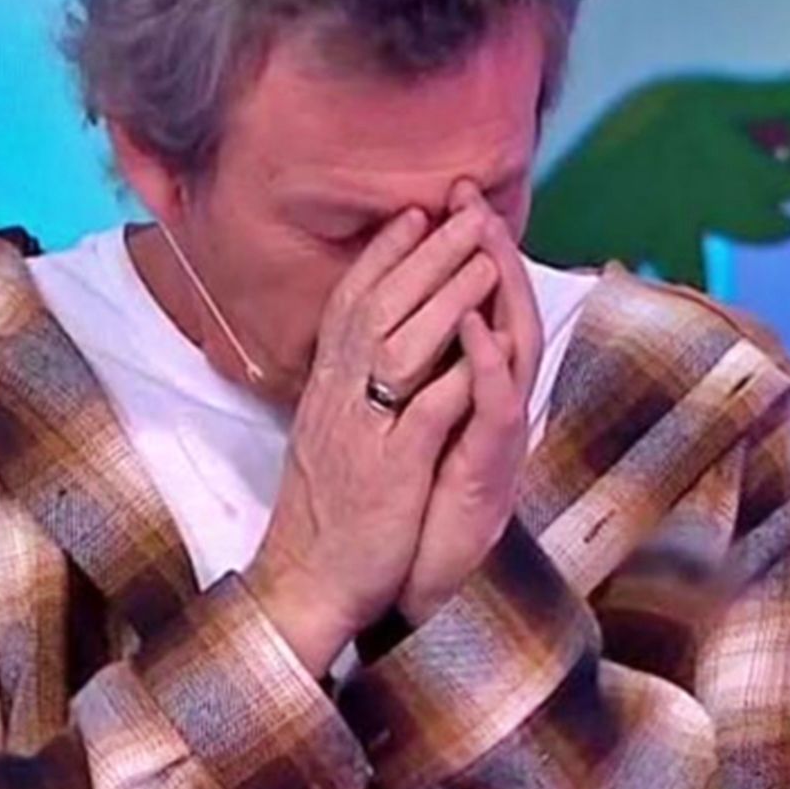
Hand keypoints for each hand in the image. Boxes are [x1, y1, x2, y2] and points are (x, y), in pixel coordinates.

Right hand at [245, 201, 497, 676]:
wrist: (304, 580)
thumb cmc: (323, 510)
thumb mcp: (326, 434)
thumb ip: (347, 388)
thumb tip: (367, 347)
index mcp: (323, 388)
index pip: (350, 302)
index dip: (382, 253)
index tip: (413, 212)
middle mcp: (335, 398)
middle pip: (378, 307)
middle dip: (424, 252)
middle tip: (461, 209)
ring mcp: (361, 432)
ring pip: (401, 346)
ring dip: (445, 296)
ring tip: (484, 254)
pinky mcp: (389, 473)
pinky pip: (425, 412)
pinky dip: (455, 372)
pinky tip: (485, 339)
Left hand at [397, 180, 543, 625]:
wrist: (396, 581)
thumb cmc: (402, 503)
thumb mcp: (404, 425)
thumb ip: (413, 375)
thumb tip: (394, 324)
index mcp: (465, 389)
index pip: (472, 305)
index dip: (461, 251)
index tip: (441, 197)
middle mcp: (488, 404)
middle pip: (500, 310)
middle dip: (487, 248)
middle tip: (469, 192)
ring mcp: (495, 435)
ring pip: (511, 348)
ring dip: (499, 289)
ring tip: (483, 234)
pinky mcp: (490, 469)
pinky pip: (494, 408)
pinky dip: (486, 363)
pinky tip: (473, 324)